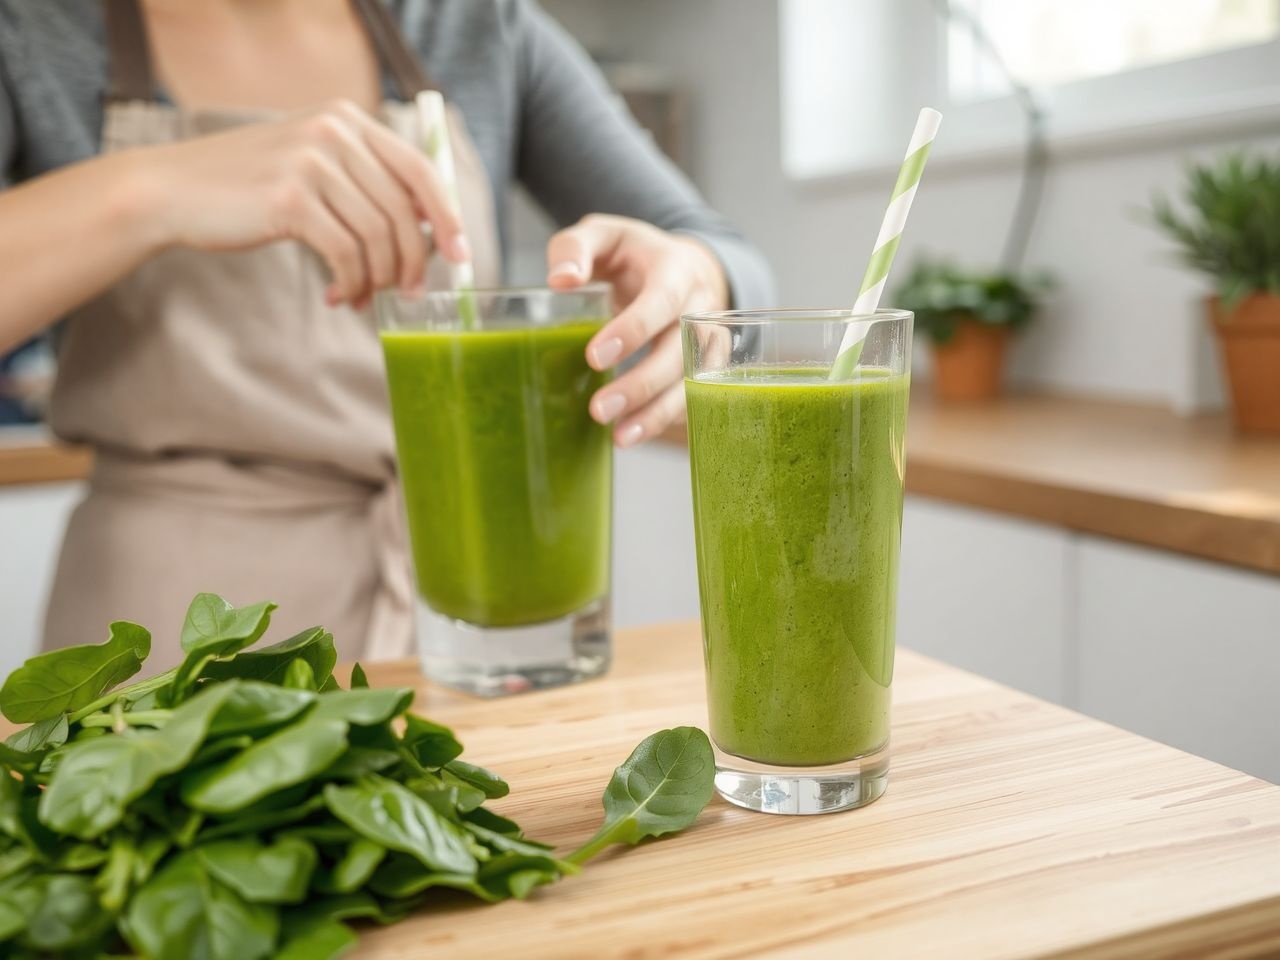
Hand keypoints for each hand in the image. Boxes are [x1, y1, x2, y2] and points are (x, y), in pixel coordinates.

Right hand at [139, 99, 468, 306]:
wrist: (171, 192)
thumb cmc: (246, 189)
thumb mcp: (310, 167)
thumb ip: (361, 183)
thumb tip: (423, 229)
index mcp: (346, 120)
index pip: (419, 168)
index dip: (446, 215)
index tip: (459, 254)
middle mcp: (334, 133)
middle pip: (403, 210)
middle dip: (413, 261)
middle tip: (406, 294)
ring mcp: (312, 164)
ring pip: (378, 236)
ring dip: (378, 278)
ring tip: (362, 298)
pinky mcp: (291, 200)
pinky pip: (347, 255)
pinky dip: (352, 283)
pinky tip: (339, 295)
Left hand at [546, 214, 728, 446]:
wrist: (682, 266)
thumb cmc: (633, 253)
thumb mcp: (603, 235)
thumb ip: (575, 248)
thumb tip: (560, 280)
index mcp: (675, 269)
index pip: (661, 302)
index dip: (632, 330)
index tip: (595, 357)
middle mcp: (702, 306)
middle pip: (680, 351)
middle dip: (642, 384)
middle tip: (600, 410)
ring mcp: (711, 339)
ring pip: (694, 382)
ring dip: (658, 412)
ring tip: (620, 437)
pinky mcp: (710, 367)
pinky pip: (696, 398)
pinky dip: (666, 419)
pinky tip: (634, 435)